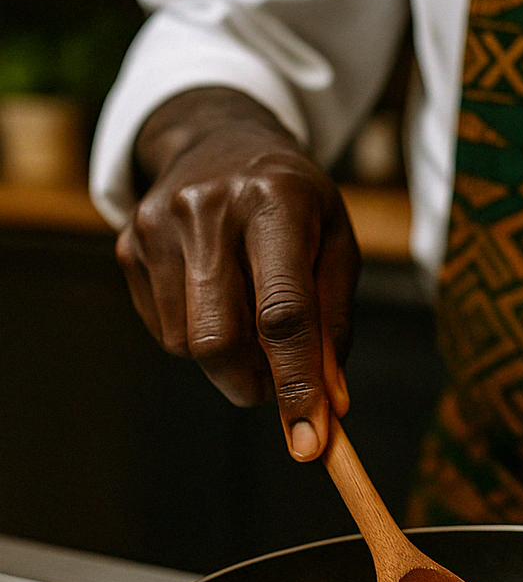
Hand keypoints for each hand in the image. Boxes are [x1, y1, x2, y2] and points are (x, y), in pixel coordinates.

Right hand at [116, 87, 359, 460]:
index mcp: (276, 201)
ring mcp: (158, 225)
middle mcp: (210, 209)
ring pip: (187, 344)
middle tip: (275, 389)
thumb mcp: (334, 244)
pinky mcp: (128, 243)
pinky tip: (213, 293)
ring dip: (226, 358)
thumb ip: (334, 325)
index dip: (297, 384)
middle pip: (219, 338)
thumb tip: (328, 406)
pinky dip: (194, 334)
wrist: (219, 138)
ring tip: (247, 312)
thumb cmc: (293, 203)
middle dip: (252, 384)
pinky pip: (162, 328)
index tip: (310, 442)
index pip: (284, 313)